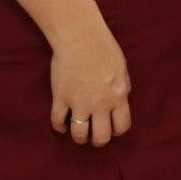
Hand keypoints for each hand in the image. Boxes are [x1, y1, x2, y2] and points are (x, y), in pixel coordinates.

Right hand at [49, 24, 131, 146]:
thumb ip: (123, 87)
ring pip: (79, 135)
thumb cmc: (104, 49)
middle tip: (94, 136)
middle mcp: (100, 104)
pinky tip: (61, 126)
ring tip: (78, 134)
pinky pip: (57, 121)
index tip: (112, 129)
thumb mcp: (122, 69)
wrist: (80, 39)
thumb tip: (122, 99)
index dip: (117, 131)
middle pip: (101, 137)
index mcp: (118, 96)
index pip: (122, 126)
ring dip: (79, 138)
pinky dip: (59, 127)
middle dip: (98, 140)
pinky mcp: (60, 99)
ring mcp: (79, 103)